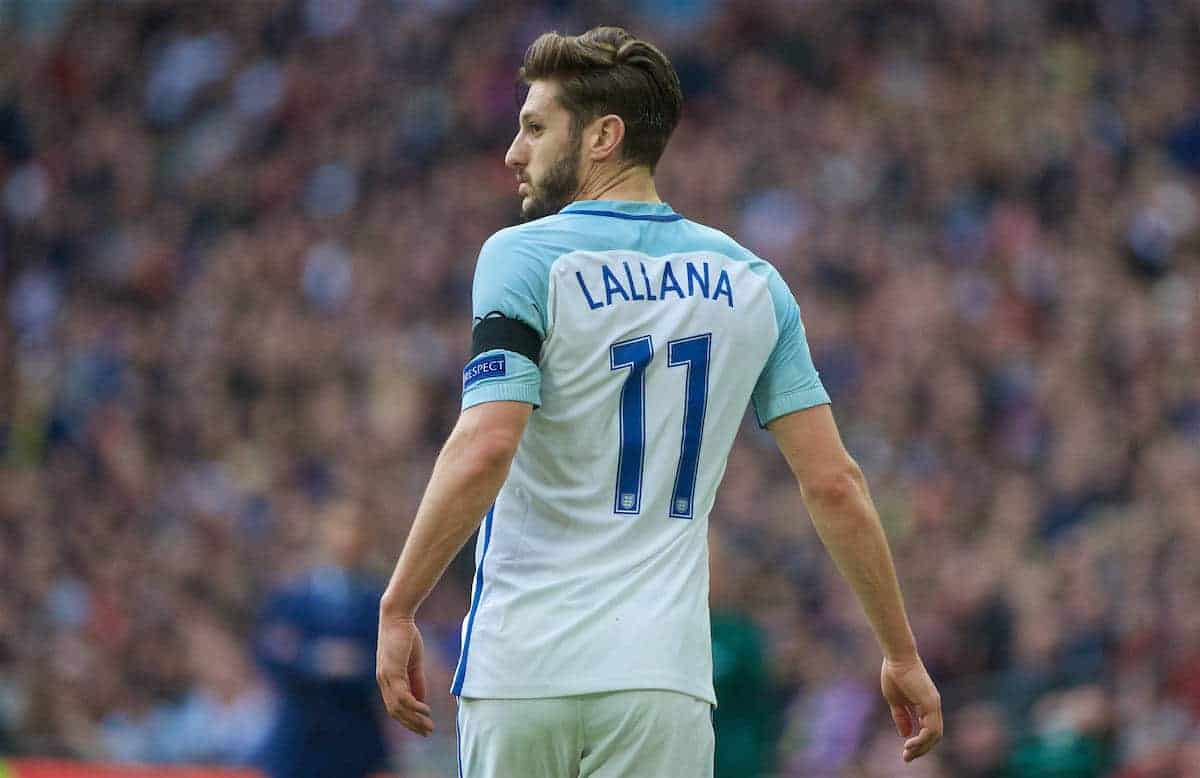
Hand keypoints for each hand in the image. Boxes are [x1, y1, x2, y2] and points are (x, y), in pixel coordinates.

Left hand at [376, 614, 433, 734]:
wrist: (397, 618)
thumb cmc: (406, 637)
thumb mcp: (414, 663)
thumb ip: (416, 681)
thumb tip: (421, 700)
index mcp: (387, 680)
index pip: (395, 707)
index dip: (408, 719)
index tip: (422, 727)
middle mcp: (384, 682)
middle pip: (395, 712)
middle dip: (412, 724)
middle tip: (427, 732)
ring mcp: (387, 678)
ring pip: (398, 707)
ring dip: (414, 719)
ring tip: (428, 726)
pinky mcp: (392, 672)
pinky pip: (402, 696)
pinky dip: (414, 706)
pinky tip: (425, 710)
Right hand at [881, 656, 941, 761]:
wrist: (896, 657)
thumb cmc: (894, 674)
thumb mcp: (895, 700)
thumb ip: (901, 717)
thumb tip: (905, 734)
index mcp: (926, 705)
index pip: (928, 730)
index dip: (919, 743)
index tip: (905, 751)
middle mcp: (934, 706)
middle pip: (934, 736)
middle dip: (921, 749)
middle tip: (907, 758)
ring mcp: (934, 704)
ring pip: (935, 735)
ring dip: (922, 747)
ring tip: (908, 753)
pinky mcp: (930, 703)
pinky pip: (931, 728)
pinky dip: (922, 739)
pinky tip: (909, 743)